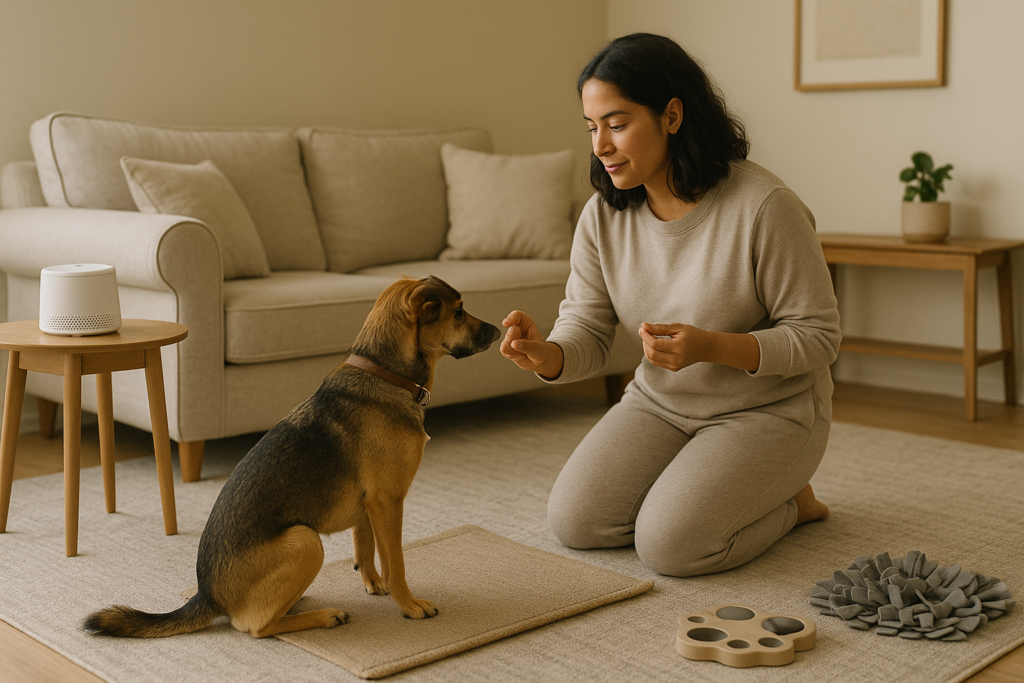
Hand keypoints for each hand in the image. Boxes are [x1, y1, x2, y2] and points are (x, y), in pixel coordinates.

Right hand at [501, 310, 562, 377]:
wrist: (538, 361)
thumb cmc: (540, 351)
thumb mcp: (538, 349)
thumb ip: (527, 346)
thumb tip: (513, 343)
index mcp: (526, 322)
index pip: (516, 315)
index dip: (511, 318)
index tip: (506, 323)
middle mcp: (516, 328)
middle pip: (510, 333)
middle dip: (518, 342)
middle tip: (527, 346)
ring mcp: (510, 337)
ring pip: (505, 343)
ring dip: (516, 351)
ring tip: (524, 351)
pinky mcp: (506, 346)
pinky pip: (504, 350)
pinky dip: (513, 355)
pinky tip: (519, 355)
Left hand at [639, 323, 760, 372]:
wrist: (706, 348)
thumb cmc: (692, 335)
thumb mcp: (678, 328)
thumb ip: (660, 328)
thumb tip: (643, 326)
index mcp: (679, 347)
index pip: (655, 344)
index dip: (645, 336)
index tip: (642, 328)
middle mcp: (676, 359)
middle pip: (652, 353)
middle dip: (644, 342)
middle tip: (645, 332)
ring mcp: (675, 366)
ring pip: (652, 359)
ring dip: (646, 348)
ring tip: (649, 338)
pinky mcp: (673, 369)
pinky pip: (656, 362)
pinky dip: (651, 353)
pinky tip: (654, 345)